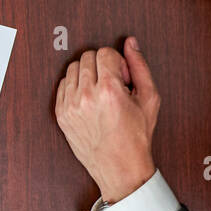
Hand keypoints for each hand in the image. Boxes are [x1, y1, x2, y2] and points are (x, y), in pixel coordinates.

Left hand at [54, 37, 160, 202]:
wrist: (120, 168)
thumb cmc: (137, 135)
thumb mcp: (149, 98)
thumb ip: (140, 66)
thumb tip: (130, 43)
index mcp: (109, 91)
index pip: (104, 52)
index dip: (116, 62)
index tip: (121, 76)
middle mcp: (86, 97)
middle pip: (87, 57)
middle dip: (101, 65)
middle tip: (112, 84)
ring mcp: (70, 106)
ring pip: (72, 69)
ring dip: (87, 74)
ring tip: (100, 92)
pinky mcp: (61, 115)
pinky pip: (62, 85)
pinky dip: (75, 87)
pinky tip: (88, 99)